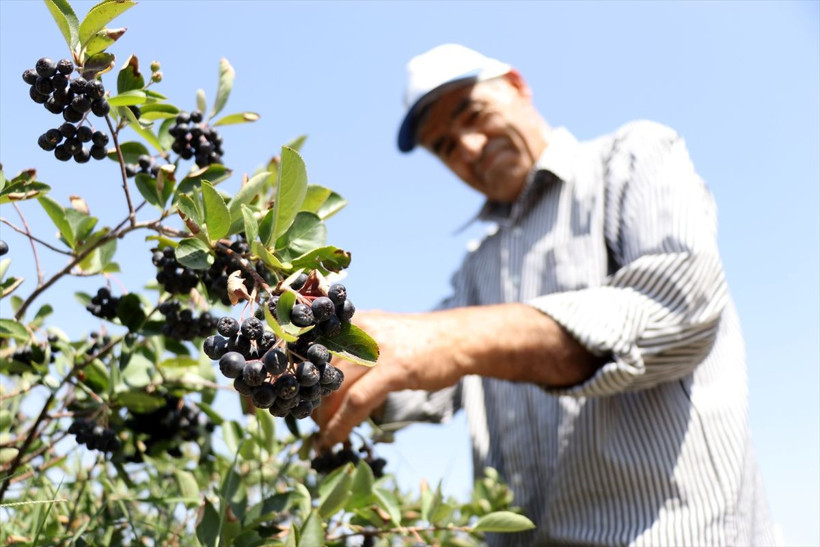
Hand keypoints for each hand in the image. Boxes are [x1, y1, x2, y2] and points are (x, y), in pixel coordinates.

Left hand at [312, 309, 465, 447]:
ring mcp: (375, 349)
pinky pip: (357, 401)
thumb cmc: (418, 341)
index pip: (312, 347)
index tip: (295, 397)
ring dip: (324, 417)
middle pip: (319, 370)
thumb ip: (353, 346)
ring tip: (321, 434)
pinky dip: (342, 423)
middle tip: (309, 421)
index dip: (300, 375)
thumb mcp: (379, 331)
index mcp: (351, 320)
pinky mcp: (392, 369)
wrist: (456, 339)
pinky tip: (335, 437)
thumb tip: (328, 375)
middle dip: (311, 400)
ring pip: (335, 388)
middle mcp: (358, 329)